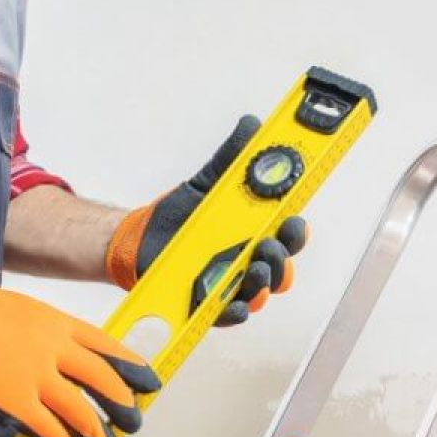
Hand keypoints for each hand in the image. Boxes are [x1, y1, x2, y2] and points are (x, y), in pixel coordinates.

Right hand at [0, 275, 160, 436]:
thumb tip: (54, 352)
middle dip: (122, 401)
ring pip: (79, 406)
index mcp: (50, 319)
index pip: (104, 343)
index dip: (129, 364)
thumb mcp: (9, 309)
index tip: (146, 377)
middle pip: (101, 376)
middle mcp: (49, 344)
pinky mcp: (11, 398)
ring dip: (95, 428)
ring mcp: (33, 372)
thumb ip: (37, 330)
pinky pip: (48, 424)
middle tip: (133, 416)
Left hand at [104, 116, 308, 325]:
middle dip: (281, 256)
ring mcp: (231, 283)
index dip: (296, 231)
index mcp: (256, 230)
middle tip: (269, 245)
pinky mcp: (209, 303)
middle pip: (280, 264)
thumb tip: (252, 124)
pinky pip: (230, 312)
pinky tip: (239, 304)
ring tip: (255, 267)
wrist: (140, 239)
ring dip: (264, 280)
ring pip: (260, 289)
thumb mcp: (208, 183)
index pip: (287, 234)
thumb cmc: (181, 214)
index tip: (294, 221)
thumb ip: (231, 157)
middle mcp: (248, 259)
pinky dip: (238, 310)